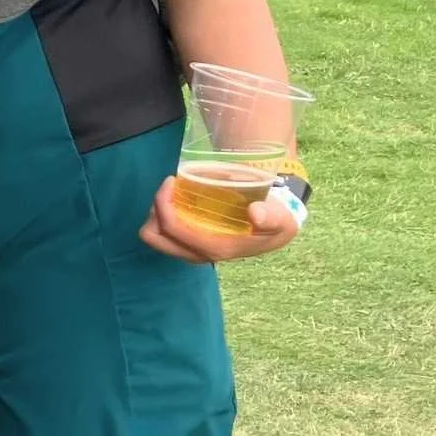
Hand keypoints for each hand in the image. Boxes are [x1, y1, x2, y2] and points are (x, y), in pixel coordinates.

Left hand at [139, 175, 301, 262]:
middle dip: (154, 213)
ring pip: (156, 237)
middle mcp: (200, 253)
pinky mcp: (192, 244)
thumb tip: (255, 213)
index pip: (174, 230)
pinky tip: (176, 200)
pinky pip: (164, 234)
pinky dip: (162, 218)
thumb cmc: (276, 221)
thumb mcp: (281, 219)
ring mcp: (193, 250)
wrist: (277, 229)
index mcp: (216, 247)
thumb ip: (271, 217)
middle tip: (169, 189)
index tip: (171, 181)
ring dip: (156, 215)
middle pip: (155, 239)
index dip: (163, 205)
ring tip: (172, 193)